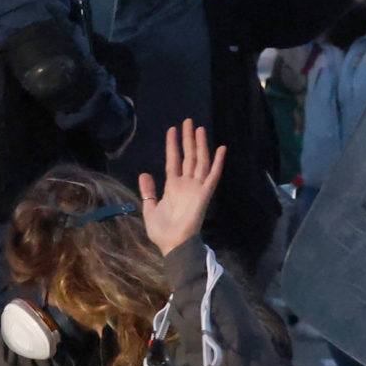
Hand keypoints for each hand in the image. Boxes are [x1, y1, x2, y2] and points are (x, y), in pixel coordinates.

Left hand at [139, 120, 225, 255]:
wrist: (174, 244)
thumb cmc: (162, 231)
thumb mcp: (150, 209)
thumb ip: (148, 191)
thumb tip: (144, 174)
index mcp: (173, 187)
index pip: (173, 161)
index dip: (173, 145)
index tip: (172, 129)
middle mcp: (186, 184)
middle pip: (188, 156)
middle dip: (188, 139)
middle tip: (188, 121)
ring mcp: (196, 188)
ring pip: (200, 161)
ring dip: (200, 145)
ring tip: (199, 128)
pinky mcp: (205, 194)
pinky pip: (213, 175)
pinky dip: (217, 162)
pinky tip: (221, 148)